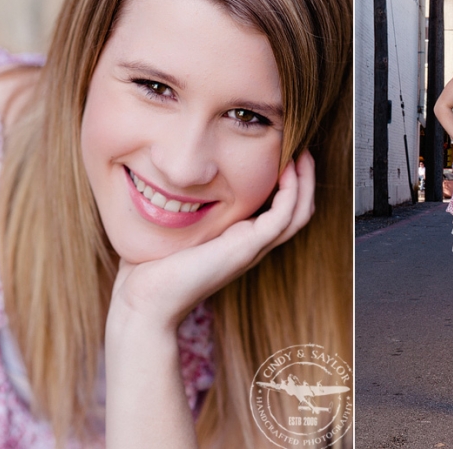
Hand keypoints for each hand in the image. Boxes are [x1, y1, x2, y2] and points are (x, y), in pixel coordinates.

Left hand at [108, 150, 315, 328]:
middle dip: (305, 180)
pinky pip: (282, 217)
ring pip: (298, 213)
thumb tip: (168, 181)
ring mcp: (252, 248)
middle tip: (303, 151)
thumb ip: (184, 208)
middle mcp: (252, 245)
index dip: (290, 184)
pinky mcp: (246, 248)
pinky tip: (286, 170)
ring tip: (302, 156)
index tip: (285, 154)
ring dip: (304, 182)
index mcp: (240, 240)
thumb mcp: (177, 229)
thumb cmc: (153, 268)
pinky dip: (291, 191)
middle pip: (298, 211)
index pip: (281, 211)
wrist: (147, 301)